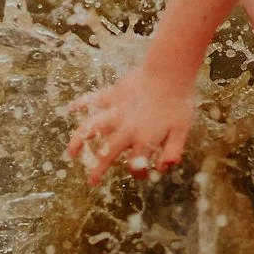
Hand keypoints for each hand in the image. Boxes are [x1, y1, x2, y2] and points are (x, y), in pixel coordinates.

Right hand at [64, 61, 195, 186]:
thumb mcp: (182, 130)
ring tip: (70, 153)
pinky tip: (70, 109)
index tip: (139, 174)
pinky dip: (81, 103)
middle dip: (98, 169)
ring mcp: (116, 111)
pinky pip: (93, 100)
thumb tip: (162, 168)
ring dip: (80, 141)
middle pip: (108, 152)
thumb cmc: (178, 101)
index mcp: (143, 139)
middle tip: (90, 182)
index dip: (138, 173)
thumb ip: (172, 151)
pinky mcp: (112, 94)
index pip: (136, 164)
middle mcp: (126, 129)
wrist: (169, 72)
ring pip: (92, 128)